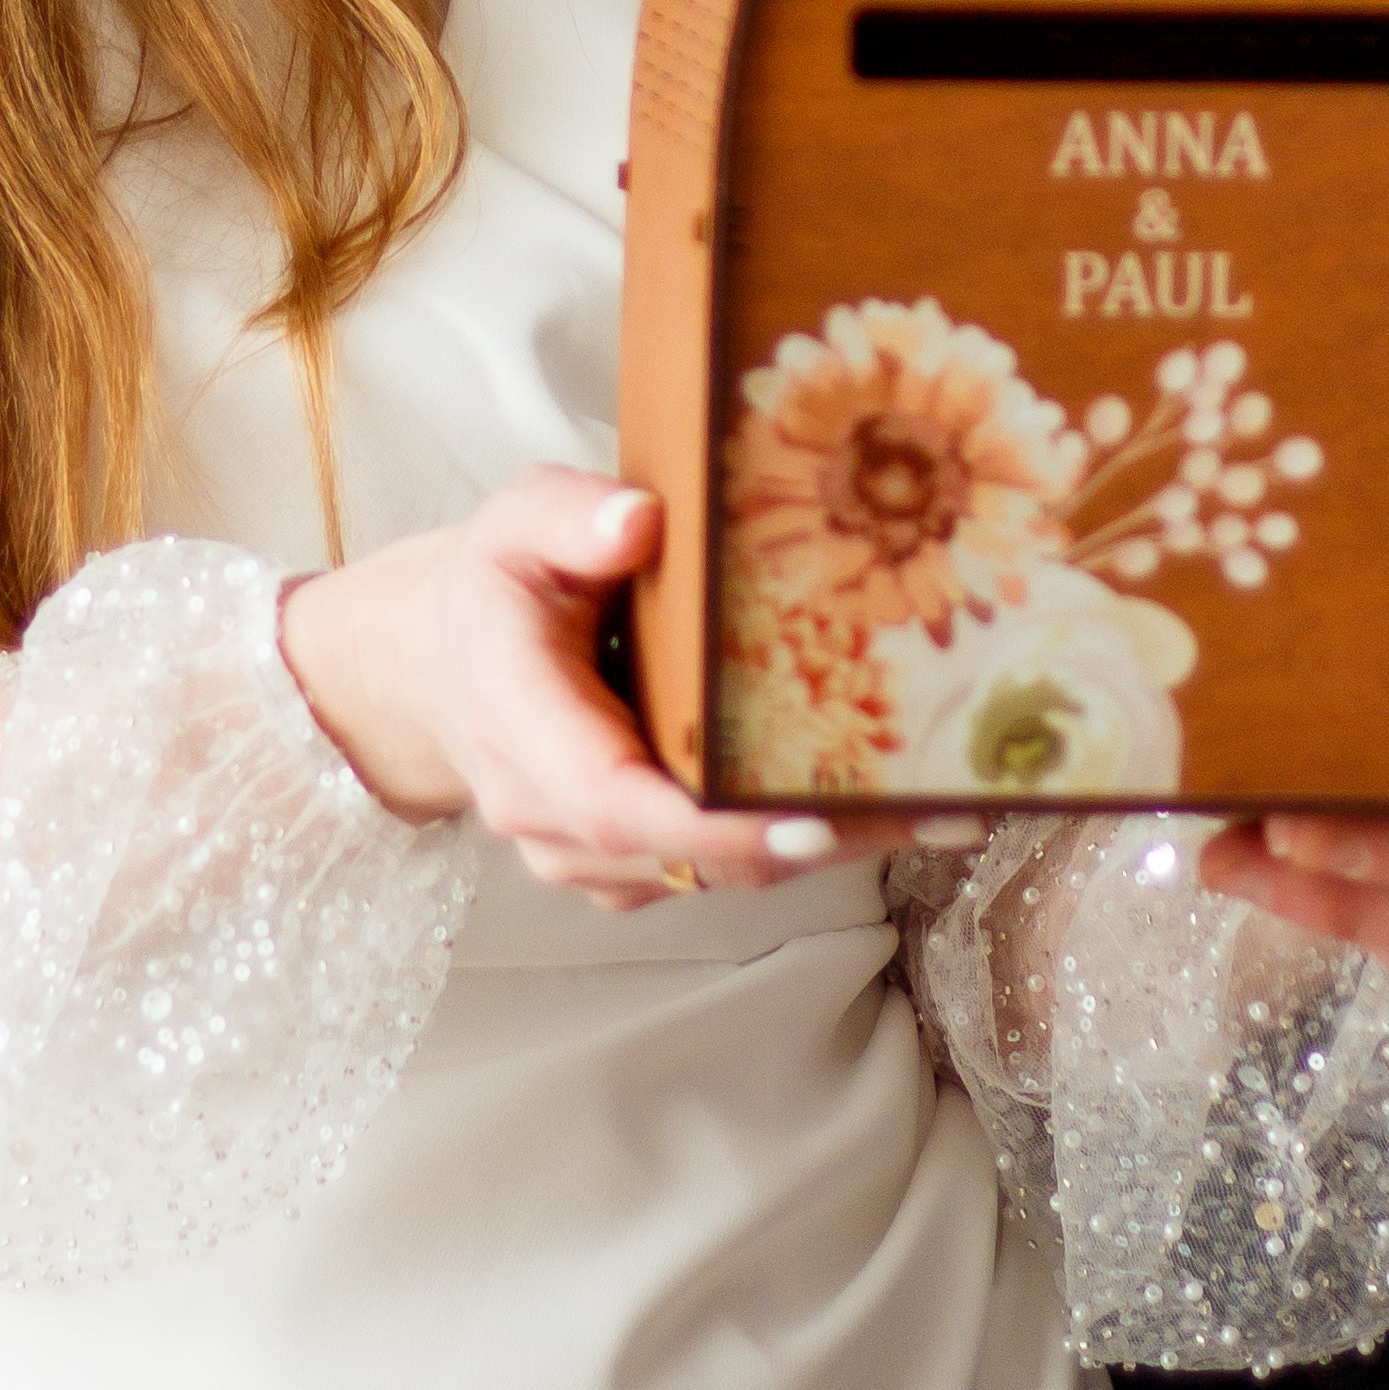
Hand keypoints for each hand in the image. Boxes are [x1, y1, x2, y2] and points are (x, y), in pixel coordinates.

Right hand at [280, 470, 882, 909]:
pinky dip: (801, 844)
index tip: (804, 821)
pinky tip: (892, 808)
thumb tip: (637, 521)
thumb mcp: (517, 520)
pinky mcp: (629, 867)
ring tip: (942, 807)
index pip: (609, 799)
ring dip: (827, 848)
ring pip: (716, 874)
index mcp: (517, 721)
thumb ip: (568, 515)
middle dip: (810, 838)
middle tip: (928, 807)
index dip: (709, 825)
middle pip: (687, 854)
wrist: (446, 664)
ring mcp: (587, 854)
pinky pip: (719, 872)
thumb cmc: (499, 584)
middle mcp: (547, 812)